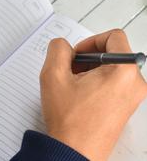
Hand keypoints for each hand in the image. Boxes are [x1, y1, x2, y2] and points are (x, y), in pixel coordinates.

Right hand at [40, 29, 146, 160]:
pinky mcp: (126, 106)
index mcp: (123, 71)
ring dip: (90, 71)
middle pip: (112, 54)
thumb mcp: (53, 75)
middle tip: (70, 71)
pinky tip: (80, 95)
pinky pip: (113, 84)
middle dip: (87, 58)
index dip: (90, 41)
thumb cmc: (69, 120)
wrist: (74, 151)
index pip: (113, 37)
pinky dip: (96, 82)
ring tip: (73, 86)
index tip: (76, 54)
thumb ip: (57, 49)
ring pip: (111, 69)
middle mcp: (134, 83)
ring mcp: (132, 97)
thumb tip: (63, 46)